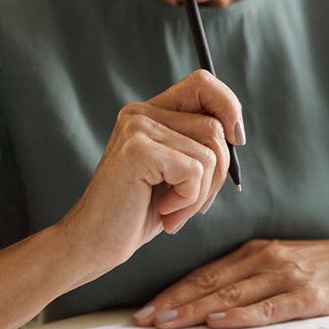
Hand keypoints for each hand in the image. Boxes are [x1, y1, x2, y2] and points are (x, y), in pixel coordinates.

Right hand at [57, 70, 242, 279]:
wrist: (92, 244)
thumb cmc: (137, 212)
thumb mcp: (176, 172)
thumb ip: (200, 145)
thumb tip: (236, 133)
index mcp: (150, 112)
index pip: (203, 83)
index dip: (228, 106)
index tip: (236, 141)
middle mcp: (141, 112)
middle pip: (215, 126)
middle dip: (217, 174)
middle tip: (189, 203)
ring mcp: (138, 129)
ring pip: (210, 152)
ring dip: (200, 193)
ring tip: (172, 210)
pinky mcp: (138, 151)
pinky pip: (195, 171)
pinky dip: (188, 200)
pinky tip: (163, 211)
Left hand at [132, 232, 328, 328]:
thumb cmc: (327, 265)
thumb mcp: (283, 260)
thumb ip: (251, 275)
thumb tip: (211, 302)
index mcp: (256, 251)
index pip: (205, 273)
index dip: (173, 291)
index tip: (145, 309)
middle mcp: (265, 259)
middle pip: (210, 283)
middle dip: (172, 303)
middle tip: (142, 320)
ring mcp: (286, 276)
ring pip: (231, 295)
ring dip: (195, 310)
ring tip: (167, 323)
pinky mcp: (308, 296)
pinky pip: (269, 308)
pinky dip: (241, 316)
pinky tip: (219, 323)